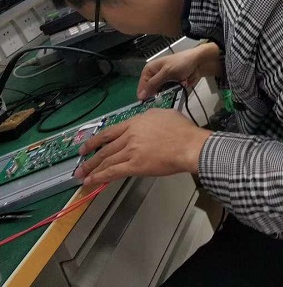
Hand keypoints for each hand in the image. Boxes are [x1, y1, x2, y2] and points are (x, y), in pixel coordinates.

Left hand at [74, 109, 210, 185]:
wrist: (188, 144)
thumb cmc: (181, 129)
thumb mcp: (163, 114)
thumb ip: (149, 119)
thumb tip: (144, 124)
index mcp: (136, 121)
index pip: (111, 131)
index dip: (96, 140)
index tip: (86, 146)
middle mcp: (129, 135)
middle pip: (105, 147)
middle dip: (90, 157)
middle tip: (80, 164)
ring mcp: (131, 150)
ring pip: (106, 160)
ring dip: (92, 169)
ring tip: (82, 175)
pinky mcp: (135, 165)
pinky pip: (113, 171)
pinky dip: (100, 177)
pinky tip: (92, 181)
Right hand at [137, 43, 221, 99]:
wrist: (198, 63)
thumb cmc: (181, 63)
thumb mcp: (166, 72)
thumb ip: (153, 83)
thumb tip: (140, 96)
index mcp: (150, 69)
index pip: (142, 86)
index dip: (144, 95)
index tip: (147, 104)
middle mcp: (154, 76)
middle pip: (150, 92)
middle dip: (155, 97)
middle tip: (160, 102)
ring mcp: (163, 82)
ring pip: (158, 94)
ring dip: (164, 96)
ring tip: (169, 97)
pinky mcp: (171, 87)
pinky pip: (167, 94)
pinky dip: (170, 95)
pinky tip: (174, 96)